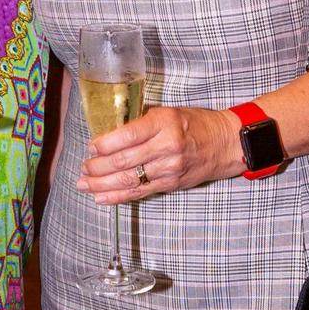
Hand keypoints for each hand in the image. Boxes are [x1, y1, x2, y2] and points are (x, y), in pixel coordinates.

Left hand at [77, 106, 243, 203]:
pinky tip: (101, 198)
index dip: (106, 144)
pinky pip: (140, 192)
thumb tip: (111, 130)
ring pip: (129, 180)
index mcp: (164, 123)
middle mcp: (166, 147)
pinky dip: (118, 196)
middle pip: (125, 161)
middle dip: (98, 167)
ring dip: (102, 185)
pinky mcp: (171, 184)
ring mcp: (169, 169)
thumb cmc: (194, 123)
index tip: (91, 146)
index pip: (129, 135)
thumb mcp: (168, 112)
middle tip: (82, 168)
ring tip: (84, 185)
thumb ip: (142, 121)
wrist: (225, 143)